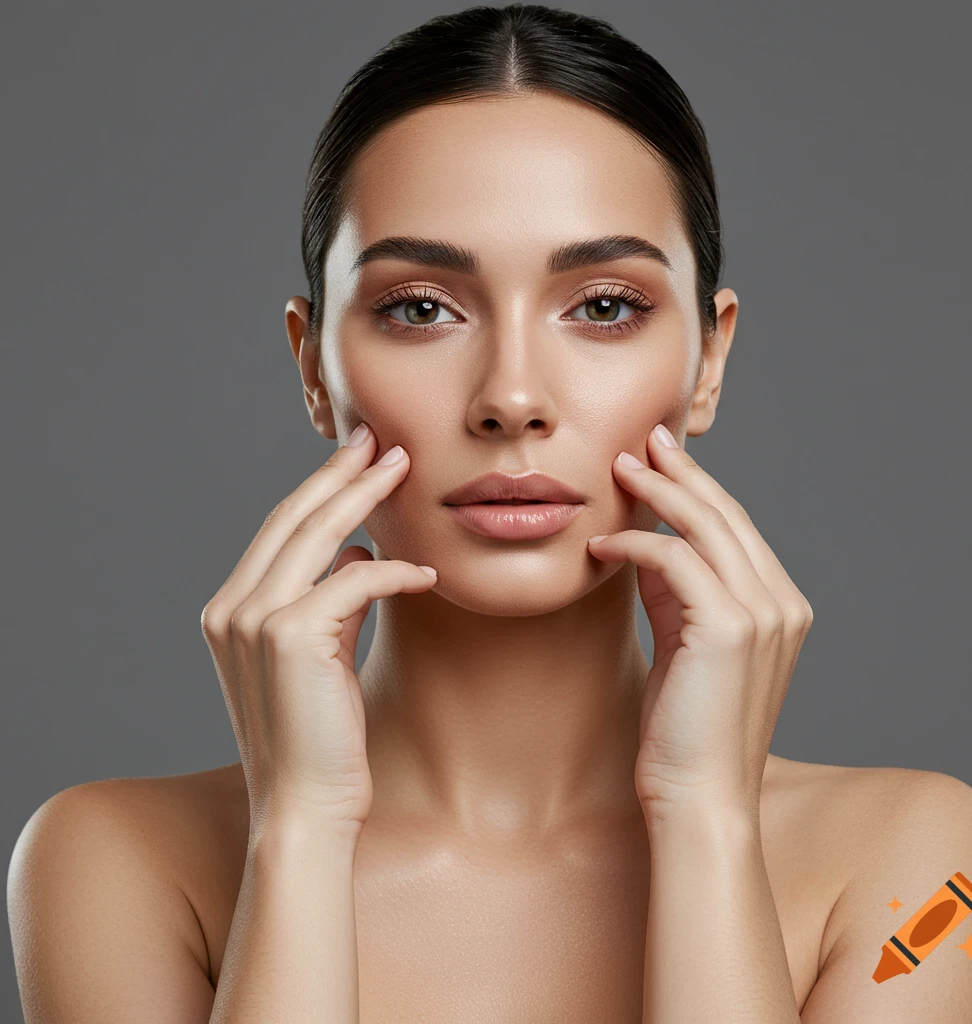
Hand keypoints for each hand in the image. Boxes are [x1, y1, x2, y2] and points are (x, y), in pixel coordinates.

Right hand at [200, 423, 437, 836]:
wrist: (304, 808)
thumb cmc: (318, 738)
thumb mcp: (317, 659)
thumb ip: (327, 604)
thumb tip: (355, 555)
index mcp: (229, 610)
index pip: (278, 531)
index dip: (319, 488)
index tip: (355, 458)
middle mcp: (231, 608)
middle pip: (294, 518)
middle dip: (341, 473)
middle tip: (382, 440)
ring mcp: (253, 620)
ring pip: (318, 535)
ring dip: (366, 496)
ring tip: (404, 468)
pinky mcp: (290, 638)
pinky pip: (354, 582)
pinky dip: (394, 573)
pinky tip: (427, 575)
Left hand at [587, 424, 813, 821]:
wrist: (700, 799)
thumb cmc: (685, 730)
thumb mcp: (685, 646)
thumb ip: (676, 595)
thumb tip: (645, 545)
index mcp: (778, 606)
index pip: (736, 528)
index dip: (697, 488)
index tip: (661, 457)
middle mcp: (782, 603)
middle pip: (726, 515)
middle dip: (682, 471)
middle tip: (643, 439)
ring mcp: (764, 613)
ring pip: (706, 526)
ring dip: (658, 491)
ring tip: (618, 467)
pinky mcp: (730, 628)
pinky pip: (675, 560)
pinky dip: (636, 543)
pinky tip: (601, 545)